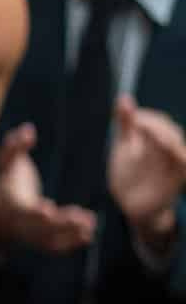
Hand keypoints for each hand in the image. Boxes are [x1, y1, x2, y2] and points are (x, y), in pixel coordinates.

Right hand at [0, 123, 94, 253]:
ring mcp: (30, 233)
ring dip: (70, 234)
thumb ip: (15, 145)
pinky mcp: (40, 240)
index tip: (48, 209)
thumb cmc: (8, 180)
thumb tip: (28, 130)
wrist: (0, 210)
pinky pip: (54, 246)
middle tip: (83, 218)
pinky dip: (71, 243)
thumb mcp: (7, 160)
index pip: (22, 210)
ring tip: (91, 224)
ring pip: (49, 239)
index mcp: (12, 203)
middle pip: (40, 227)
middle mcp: (21, 222)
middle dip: (61, 224)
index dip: (34, 211)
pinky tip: (89, 235)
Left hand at [108, 96, 185, 246]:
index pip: (158, 122)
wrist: (131, 205)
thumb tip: (124, 97)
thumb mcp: (124, 147)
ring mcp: (175, 165)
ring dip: (165, 138)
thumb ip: (126, 124)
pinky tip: (175, 153)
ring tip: (146, 131)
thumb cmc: (130, 174)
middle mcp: (170, 149)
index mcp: (158, 139)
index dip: (146, 118)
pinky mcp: (176, 180)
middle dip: (154, 126)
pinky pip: (184, 166)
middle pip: (169, 131)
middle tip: (136, 123)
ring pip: (176, 148)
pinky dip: (181, 158)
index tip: (130, 118)